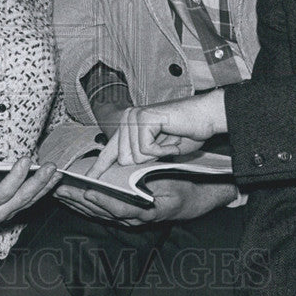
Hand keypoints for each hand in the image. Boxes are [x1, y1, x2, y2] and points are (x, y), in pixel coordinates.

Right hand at [0, 158, 59, 237]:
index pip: (3, 191)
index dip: (15, 176)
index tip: (25, 160)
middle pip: (23, 197)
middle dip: (39, 182)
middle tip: (50, 167)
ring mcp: (6, 214)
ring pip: (29, 201)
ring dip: (45, 187)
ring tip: (57, 173)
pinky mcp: (10, 212)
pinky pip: (28, 202)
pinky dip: (41, 192)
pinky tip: (51, 181)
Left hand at [54, 179, 236, 224]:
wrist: (188, 200)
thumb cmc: (180, 188)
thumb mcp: (170, 183)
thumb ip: (152, 183)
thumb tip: (136, 180)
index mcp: (145, 211)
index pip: (121, 208)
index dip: (104, 201)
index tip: (89, 192)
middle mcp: (133, 219)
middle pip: (102, 211)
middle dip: (79, 201)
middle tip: (61, 190)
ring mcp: (127, 219)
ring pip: (97, 213)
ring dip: (76, 203)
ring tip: (58, 192)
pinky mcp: (121, 215)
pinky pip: (99, 211)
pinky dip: (83, 205)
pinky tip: (70, 198)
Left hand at [88, 91, 227, 176]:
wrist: (207, 115)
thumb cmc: (186, 132)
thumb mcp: (158, 149)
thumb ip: (139, 156)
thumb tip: (122, 169)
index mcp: (127, 125)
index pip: (110, 150)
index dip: (99, 167)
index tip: (88, 180)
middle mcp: (127, 118)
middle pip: (124, 160)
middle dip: (148, 160)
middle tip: (166, 145)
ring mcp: (133, 116)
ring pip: (135, 157)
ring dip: (158, 154)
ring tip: (170, 140)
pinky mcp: (143, 118)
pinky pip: (147, 150)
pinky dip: (164, 149)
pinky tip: (172, 137)